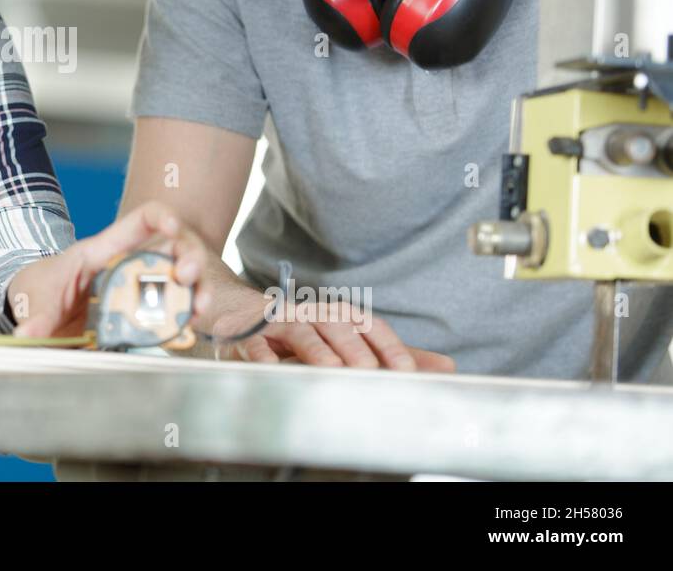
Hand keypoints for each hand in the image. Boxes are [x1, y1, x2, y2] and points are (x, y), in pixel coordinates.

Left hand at [8, 201, 214, 338]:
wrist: (37, 306)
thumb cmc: (40, 289)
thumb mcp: (35, 302)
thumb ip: (36, 318)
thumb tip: (27, 334)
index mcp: (103, 251)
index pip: (140, 220)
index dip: (162, 217)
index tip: (174, 227)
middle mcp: (129, 263)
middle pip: (173, 247)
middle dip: (190, 258)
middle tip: (188, 279)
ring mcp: (139, 286)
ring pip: (179, 277)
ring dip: (196, 289)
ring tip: (197, 309)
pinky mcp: (142, 310)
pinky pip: (171, 306)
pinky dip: (186, 313)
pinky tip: (190, 325)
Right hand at [212, 292, 454, 371]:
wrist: (237, 311)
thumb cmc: (299, 329)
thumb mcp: (346, 338)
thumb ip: (390, 353)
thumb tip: (446, 366)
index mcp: (338, 315)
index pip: (370, 325)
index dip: (389, 346)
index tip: (408, 371)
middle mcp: (312, 314)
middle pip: (337, 326)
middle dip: (354, 349)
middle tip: (371, 372)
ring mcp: (279, 322)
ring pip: (300, 332)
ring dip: (315, 350)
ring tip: (330, 368)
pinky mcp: (247, 334)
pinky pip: (256, 343)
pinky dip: (263, 354)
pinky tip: (271, 366)